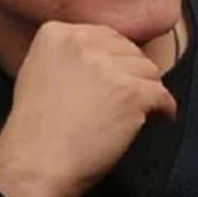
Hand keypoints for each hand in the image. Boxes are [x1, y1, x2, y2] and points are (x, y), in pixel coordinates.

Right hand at [0, 21, 176, 196]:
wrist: (35, 163)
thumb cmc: (34, 129)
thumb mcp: (36, 70)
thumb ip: (66, 55)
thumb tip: (103, 58)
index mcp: (57, 33)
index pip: (104, 35)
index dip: (114, 58)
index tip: (115, 77)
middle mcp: (83, 42)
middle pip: (128, 50)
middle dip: (131, 74)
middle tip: (127, 98)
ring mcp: (108, 67)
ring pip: (148, 71)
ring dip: (147, 91)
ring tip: (141, 110)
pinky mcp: (130, 93)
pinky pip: (161, 95)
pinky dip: (164, 109)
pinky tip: (158, 118)